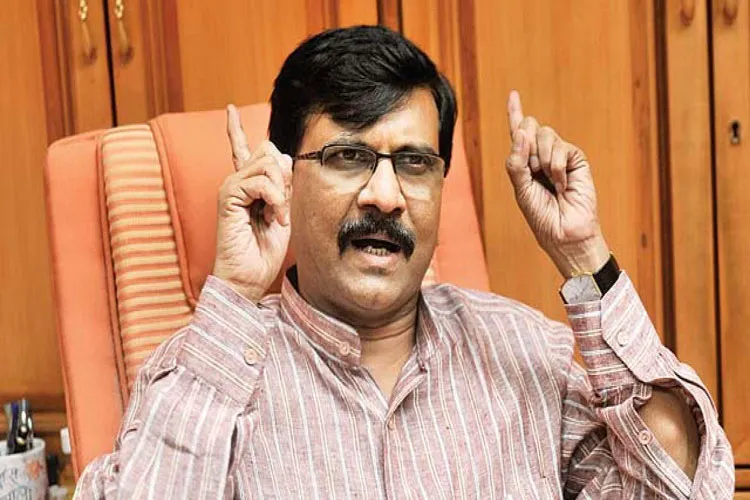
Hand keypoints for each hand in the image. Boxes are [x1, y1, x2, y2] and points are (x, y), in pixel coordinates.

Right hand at [212, 104, 292, 301]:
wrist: (249, 277)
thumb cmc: (264, 251)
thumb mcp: (283, 212)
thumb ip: (282, 185)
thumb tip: (282, 157)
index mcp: (248, 185)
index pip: (242, 149)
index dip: (235, 128)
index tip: (229, 109)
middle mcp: (236, 182)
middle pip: (268, 151)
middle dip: (284, 176)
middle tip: (282, 207)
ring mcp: (230, 187)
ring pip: (267, 163)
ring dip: (281, 193)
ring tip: (277, 218)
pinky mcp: (228, 196)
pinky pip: (260, 181)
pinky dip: (274, 200)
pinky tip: (273, 219)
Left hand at [505, 91, 609, 277]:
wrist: (565, 233)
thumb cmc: (542, 216)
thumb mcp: (521, 190)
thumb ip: (517, 161)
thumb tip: (521, 131)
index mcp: (525, 163)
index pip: (518, 135)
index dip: (515, 113)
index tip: (513, 94)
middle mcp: (541, 156)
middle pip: (529, 127)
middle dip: (526, 146)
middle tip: (534, 172)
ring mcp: (559, 156)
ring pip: (544, 134)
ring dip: (542, 159)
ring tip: (550, 182)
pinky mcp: (576, 158)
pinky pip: (560, 147)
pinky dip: (556, 166)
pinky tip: (562, 183)